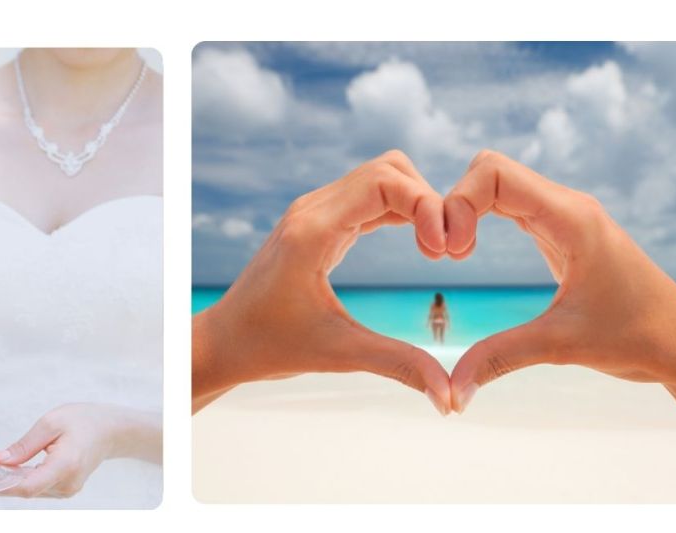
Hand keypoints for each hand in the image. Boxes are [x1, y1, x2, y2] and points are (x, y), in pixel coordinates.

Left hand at [0, 403, 156, 497]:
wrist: (111, 431)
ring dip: (10, 482)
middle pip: (25, 490)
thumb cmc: (83, 421)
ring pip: (29, 491)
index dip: (1, 485)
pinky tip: (10, 470)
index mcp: (66, 464)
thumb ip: (24, 445)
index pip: (28, 486)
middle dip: (0, 482)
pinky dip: (22, 481)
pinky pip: (37, 488)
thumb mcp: (51, 423)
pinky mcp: (65, 490)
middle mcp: (67, 483)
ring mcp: (67, 489)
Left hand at [192, 150, 452, 414]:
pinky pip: (369, 196)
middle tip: (447, 249)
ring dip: (416, 202)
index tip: (444, 252)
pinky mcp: (319, 221)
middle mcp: (313, 209)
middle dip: (428, 200)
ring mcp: (314, 211)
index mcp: (314, 231)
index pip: (385, 182)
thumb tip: (450, 398)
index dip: (427, 206)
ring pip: (381, 176)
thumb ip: (399, 366)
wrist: (225, 342)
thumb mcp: (340, 355)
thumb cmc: (270, 348)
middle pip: (388, 169)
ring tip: (437, 248)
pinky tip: (419, 242)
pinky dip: (400, 209)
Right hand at [443, 150, 675, 419]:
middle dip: (456, 201)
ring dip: (467, 210)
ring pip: (501, 185)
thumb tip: (452, 392)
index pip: (495, 173)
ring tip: (454, 255)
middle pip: (492, 170)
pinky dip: (483, 219)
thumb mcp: (562, 345)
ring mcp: (566, 218)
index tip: (451, 254)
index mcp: (571, 218)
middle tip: (446, 254)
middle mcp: (568, 208)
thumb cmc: (637, 337)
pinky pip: (514, 207)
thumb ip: (501, 358)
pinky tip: (470, 252)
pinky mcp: (564, 235)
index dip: (458, 202)